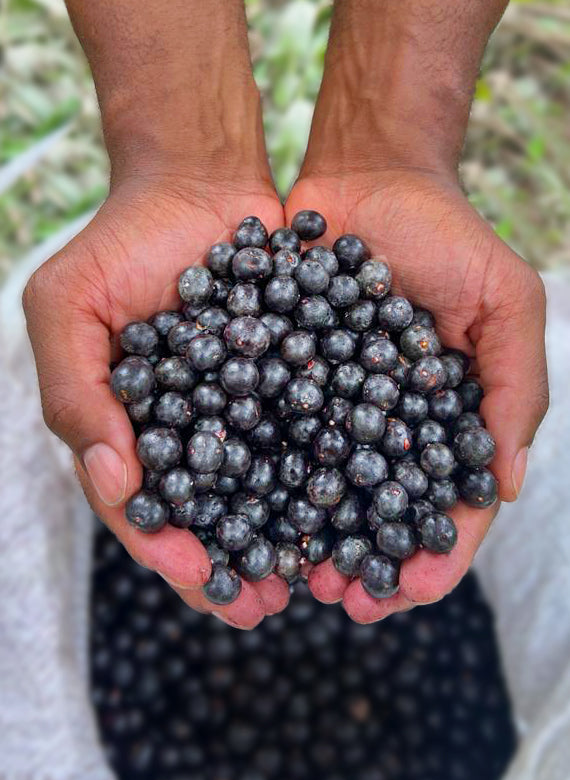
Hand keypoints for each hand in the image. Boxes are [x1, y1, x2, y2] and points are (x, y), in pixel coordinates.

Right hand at [23, 172, 287, 628]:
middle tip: (265, 607)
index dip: (168, 549)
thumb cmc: (124, 241)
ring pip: (263, 489)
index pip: (143, 507)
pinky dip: (324, 472)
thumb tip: (113, 480)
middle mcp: (189, 431)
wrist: (200, 183)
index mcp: (130, 429)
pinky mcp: (292, 381)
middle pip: (209, 514)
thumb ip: (75, 393)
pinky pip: (309, 433)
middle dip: (233, 565)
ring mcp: (244, 409)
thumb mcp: (68, 306)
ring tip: (310, 577)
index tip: (203, 579)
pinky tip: (350, 505)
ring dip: (282, 535)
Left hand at [286, 167, 547, 622]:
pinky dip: (260, 475)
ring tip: (292, 574)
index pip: (448, 503)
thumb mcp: (505, 300)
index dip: (436, 554)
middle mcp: (384, 424)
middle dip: (365, 562)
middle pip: (378, 511)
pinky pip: (268, 434)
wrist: (368, 174)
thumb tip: (502, 484)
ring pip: (319, 488)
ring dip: (308, 536)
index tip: (413, 593)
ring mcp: (330, 404)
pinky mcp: (279, 377)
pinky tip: (243, 508)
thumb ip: (515, 387)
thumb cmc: (447, 235)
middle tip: (342, 599)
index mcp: (445, 419)